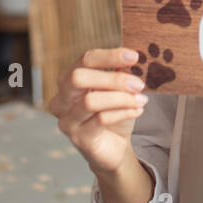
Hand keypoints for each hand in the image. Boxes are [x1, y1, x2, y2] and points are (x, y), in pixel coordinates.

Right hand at [48, 47, 147, 174]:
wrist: (114, 146)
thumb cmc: (112, 113)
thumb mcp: (117, 89)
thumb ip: (119, 73)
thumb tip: (131, 58)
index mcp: (68, 80)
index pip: (85, 60)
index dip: (109, 56)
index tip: (134, 57)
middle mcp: (61, 98)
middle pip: (79, 78)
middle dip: (113, 79)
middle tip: (139, 84)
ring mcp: (67, 119)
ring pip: (90, 101)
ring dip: (121, 98)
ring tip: (141, 99)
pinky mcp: (78, 137)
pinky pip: (101, 119)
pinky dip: (123, 112)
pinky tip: (137, 110)